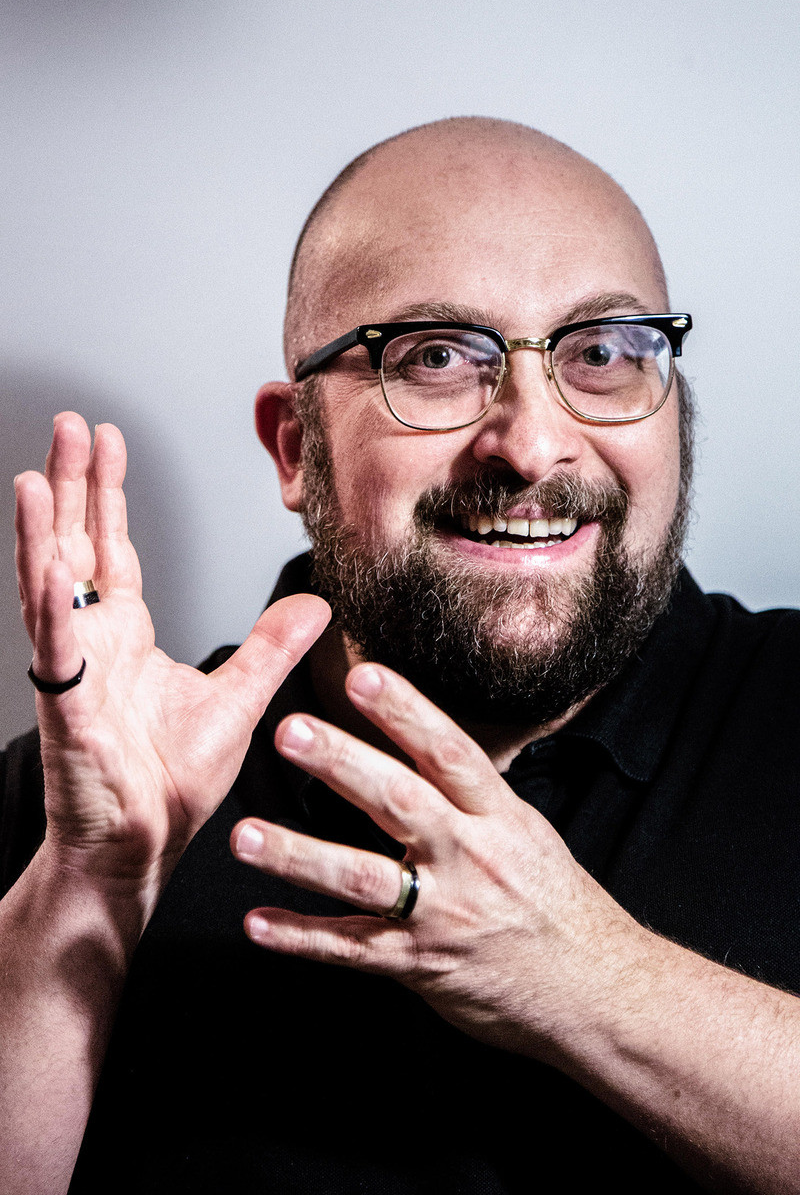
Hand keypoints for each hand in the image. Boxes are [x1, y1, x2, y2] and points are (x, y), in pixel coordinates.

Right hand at [15, 412, 329, 894]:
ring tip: (39, 476)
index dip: (106, 494)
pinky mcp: (67, 710)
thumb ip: (270, 647)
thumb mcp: (238, 698)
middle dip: (73, 485)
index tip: (106, 441)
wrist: (142, 848)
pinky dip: (52, 610)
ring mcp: (74, 672)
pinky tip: (49, 566)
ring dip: (44, 531)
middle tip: (69, 425)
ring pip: (51, 586)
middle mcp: (93, 642)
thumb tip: (317, 604)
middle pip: (76, 546)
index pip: (111, 547)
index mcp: (125, 635)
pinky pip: (56, 652)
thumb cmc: (172, 782)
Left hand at [230, 660, 640, 1058]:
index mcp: (498, 818)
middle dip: (343, 764)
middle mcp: (471, 858)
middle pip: (400, 801)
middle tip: (290, 732)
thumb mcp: (526, 833)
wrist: (596, 991)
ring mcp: (444, 914)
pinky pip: (352, 951)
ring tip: (245, 835)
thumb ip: (472, 795)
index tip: (364, 675)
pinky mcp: (422, 965)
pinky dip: (302, 937)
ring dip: (299, 856)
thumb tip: (424, 743)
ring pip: (364, 879)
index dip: (407, 711)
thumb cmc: (556, 906)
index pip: (449, 752)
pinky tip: (258, 923)